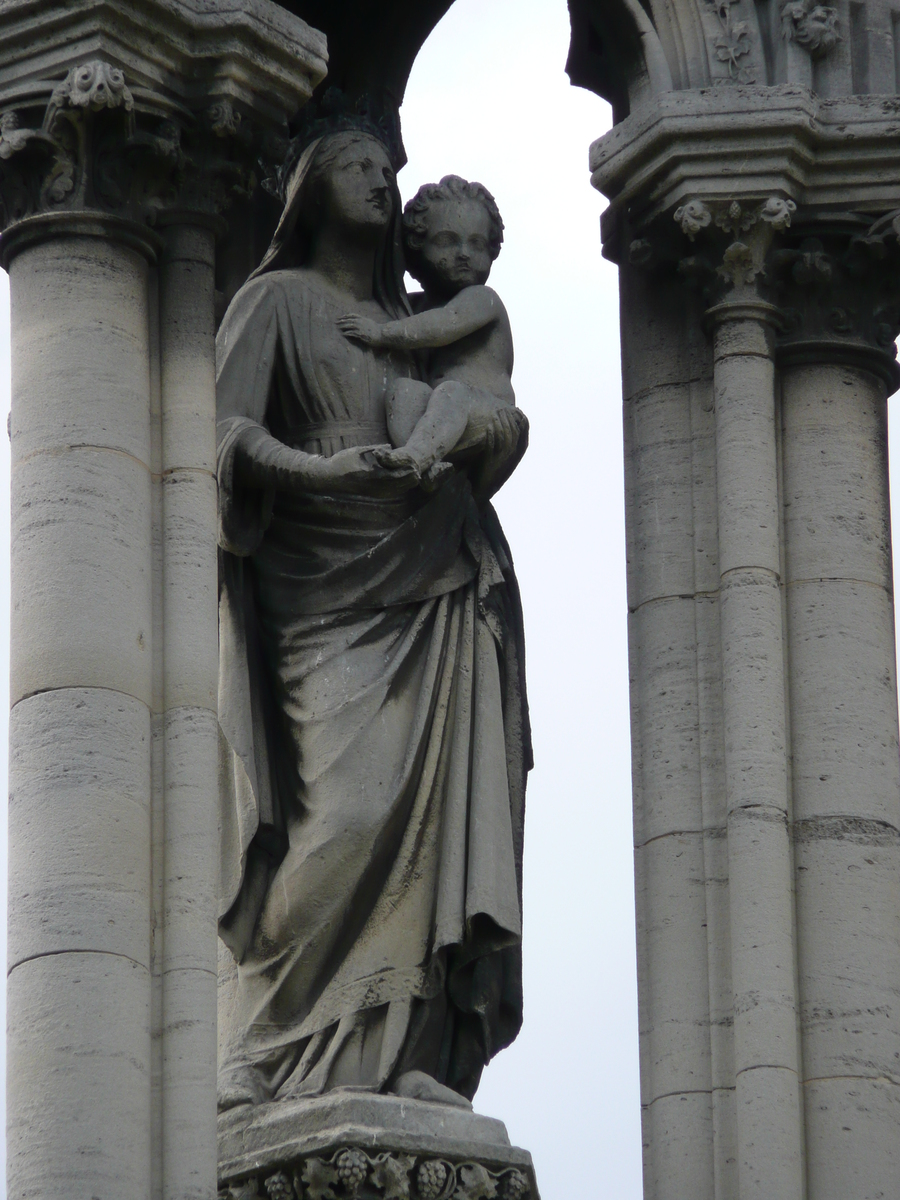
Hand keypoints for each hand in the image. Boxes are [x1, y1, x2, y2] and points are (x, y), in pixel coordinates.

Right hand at [299, 445, 419, 496]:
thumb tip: (390, 446)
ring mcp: (371, 492)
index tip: (414, 467)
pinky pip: (387, 494)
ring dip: (405, 486)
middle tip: (419, 473)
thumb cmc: (342, 461)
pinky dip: (397, 490)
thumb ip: (375, 449)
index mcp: (371, 475)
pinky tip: (403, 487)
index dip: (405, 472)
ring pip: (393, 491)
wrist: (329, 478)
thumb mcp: (358, 451)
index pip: (393, 475)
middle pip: (396, 485)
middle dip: (408, 479)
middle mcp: (372, 486)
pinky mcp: (369, 494)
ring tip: (415, 480)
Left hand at [337, 314, 383, 345]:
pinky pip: (352, 333)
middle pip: (349, 319)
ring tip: (338, 327)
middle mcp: (361, 322)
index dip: (346, 316)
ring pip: (350, 325)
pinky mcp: (361, 334)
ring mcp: (361, 328)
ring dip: (343, 326)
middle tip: (336, 321)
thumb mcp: (370, 323)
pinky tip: (343, 334)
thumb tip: (359, 322)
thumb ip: (364, 321)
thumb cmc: (377, 330)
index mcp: (363, 319)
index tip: (341, 317)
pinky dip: (347, 333)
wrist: (382, 334)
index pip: (352, 315)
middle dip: (342, 320)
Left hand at [472, 407, 528, 503]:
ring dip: (501, 424)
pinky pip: (493, 446)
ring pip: (505, 438)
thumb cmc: (491, 470)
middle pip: (514, 433)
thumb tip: (508, 425)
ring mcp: (502, 460)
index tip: (517, 410)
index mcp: (517, 454)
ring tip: (496, 414)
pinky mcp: (491, 463)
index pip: (524, 434)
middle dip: (509, 419)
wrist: (482, 489)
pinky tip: (489, 427)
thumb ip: (506, 443)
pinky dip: (491, 435)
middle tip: (503, 408)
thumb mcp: (502, 456)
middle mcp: (512, 456)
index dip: (522, 421)